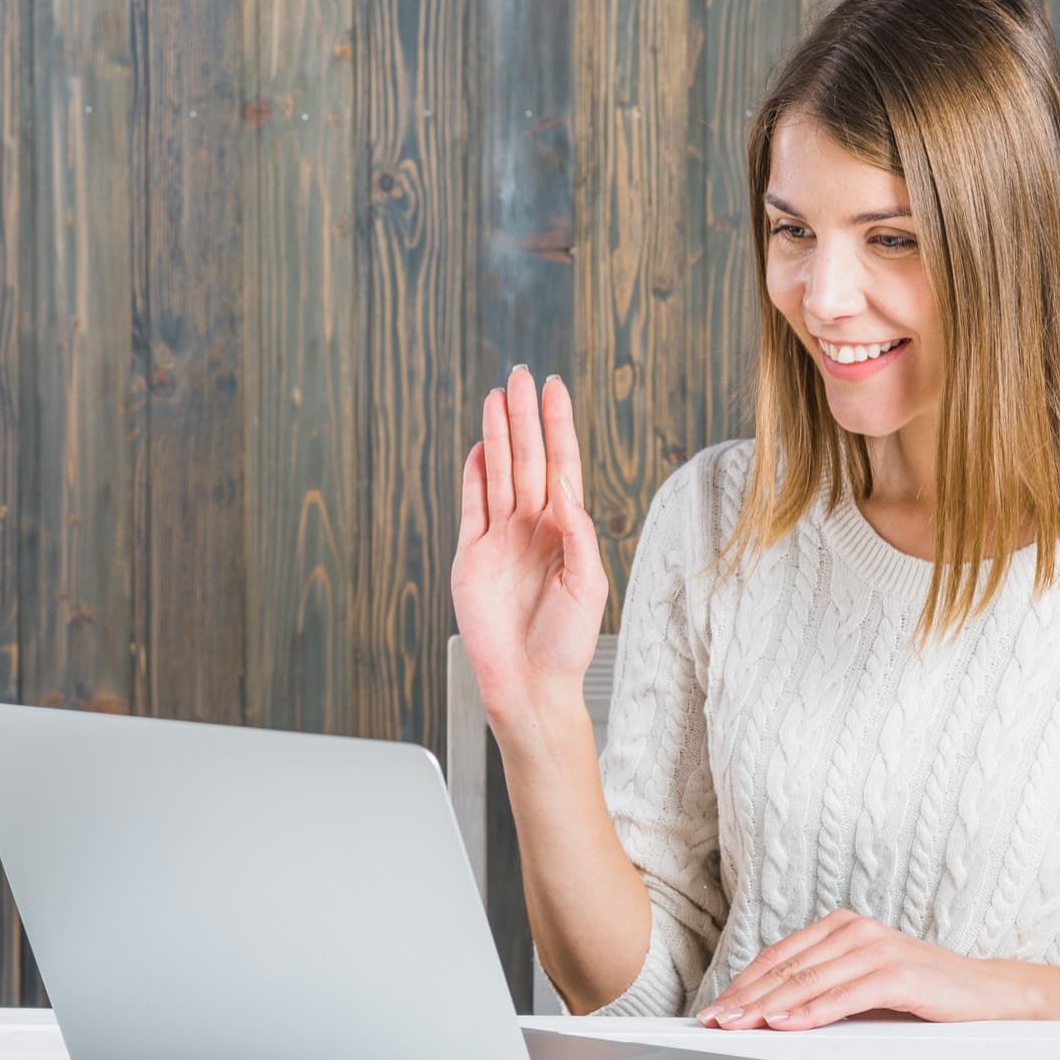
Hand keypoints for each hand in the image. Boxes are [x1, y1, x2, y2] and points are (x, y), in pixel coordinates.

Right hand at [451, 366, 608, 735]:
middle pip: (528, 459)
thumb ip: (577, 533)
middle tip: (521, 375)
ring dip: (498, 435)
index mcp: (566, 531)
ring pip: (500, 473)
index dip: (558, 427)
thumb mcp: (588, 584)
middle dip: (525, 417)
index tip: (555, 390)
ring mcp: (501, 539)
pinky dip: (474, 475)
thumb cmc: (566, 644)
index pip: (562, 465)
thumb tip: (567, 488)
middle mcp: (534, 528)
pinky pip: (472, 505)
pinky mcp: (472, 556)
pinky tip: (479, 447)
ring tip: (497, 397)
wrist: (529, 684)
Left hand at [695, 908, 1043, 1030]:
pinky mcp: (897, 972)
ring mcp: (877, 948)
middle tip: (715, 1020)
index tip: (715, 1007)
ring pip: (809, 980)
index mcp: (841, 926)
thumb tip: (767, 1011)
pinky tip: (787, 1024)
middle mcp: (855, 930)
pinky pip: (845, 994)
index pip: (779, 955)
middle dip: (747, 996)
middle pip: (788, 967)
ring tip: (740, 1023)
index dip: (744, 982)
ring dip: (770, 1005)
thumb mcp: (862, 984)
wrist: (986, 993)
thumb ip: (822, 987)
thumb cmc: (920, 991)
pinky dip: (812, 1011)